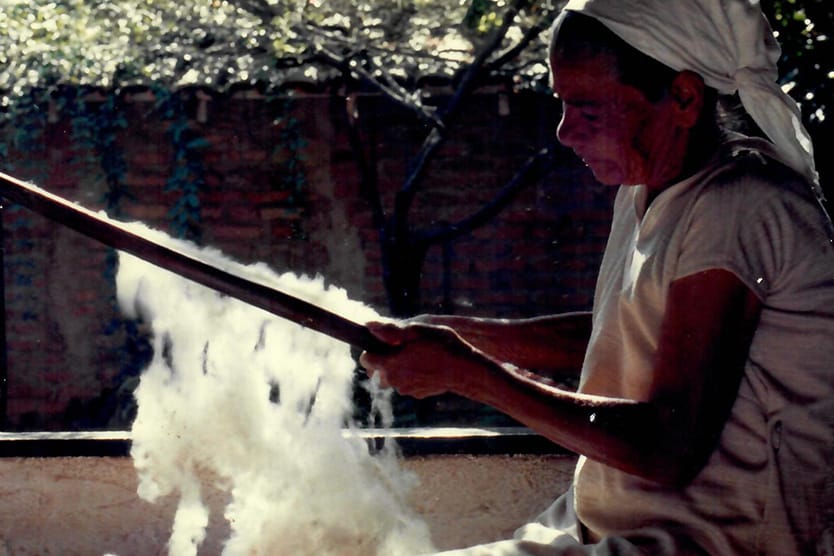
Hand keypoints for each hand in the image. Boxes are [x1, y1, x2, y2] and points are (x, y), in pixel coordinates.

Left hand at [359, 320, 485, 398]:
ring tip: (417, 357)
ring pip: (393, 379)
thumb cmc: (442, 346)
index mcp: (389, 364)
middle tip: (403, 349)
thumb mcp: (417, 331)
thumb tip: (368, 326)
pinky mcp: (418, 395)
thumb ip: (391, 330)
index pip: (366, 359)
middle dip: (385, 362)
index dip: (373, 350)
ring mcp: (406, 389)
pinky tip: (427, 367)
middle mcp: (394, 380)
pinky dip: (412, 377)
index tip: (386, 344)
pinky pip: (408, 385)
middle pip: (377, 372)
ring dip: (399, 370)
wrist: (465, 370)